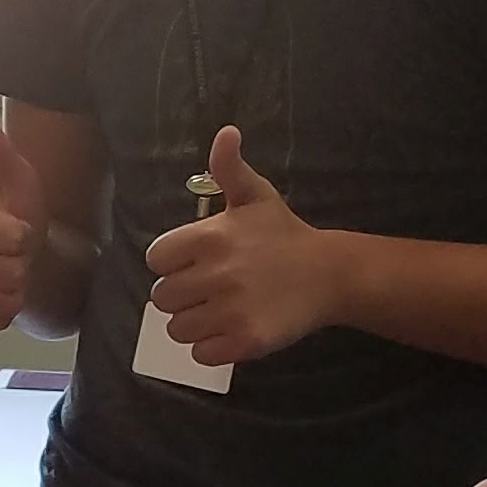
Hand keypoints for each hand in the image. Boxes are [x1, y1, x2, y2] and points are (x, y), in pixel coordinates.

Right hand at [0, 104, 46, 333]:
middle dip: (23, 267)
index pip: (12, 240)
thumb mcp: (18, 177)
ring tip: (10, 272)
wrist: (17, 250)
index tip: (22, 229)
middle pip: (6, 274)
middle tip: (18, 254)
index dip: (27, 238)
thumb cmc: (18, 212)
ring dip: (14, 292)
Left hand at [142, 127, 334, 362]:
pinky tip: (229, 331)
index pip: (157, 259)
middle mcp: (216, 274)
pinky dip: (210, 348)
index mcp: (210, 238)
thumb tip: (225, 132)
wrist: (329, 274)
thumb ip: (229, 168)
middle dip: (181, 296)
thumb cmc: (284, 234)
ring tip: (219, 311)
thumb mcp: (255, 195)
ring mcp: (230, 310)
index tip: (194, 263)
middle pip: (163, 298)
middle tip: (209, 290)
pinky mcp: (244, 340)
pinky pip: (201, 354)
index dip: (171, 264)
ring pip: (178, 329)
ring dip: (193, 325)